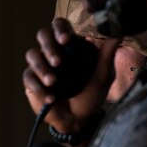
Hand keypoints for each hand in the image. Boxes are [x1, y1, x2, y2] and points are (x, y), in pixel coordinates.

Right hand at [22, 17, 119, 136]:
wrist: (78, 120)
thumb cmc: (92, 96)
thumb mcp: (103, 76)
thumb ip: (107, 54)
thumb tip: (117, 31)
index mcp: (70, 45)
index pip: (60, 25)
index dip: (60, 29)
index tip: (66, 40)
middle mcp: (53, 51)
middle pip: (43, 35)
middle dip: (49, 47)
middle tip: (58, 62)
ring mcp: (40, 65)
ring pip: (32, 55)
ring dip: (42, 67)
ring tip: (53, 82)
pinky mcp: (31, 81)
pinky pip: (28, 77)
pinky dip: (39, 87)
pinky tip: (50, 97)